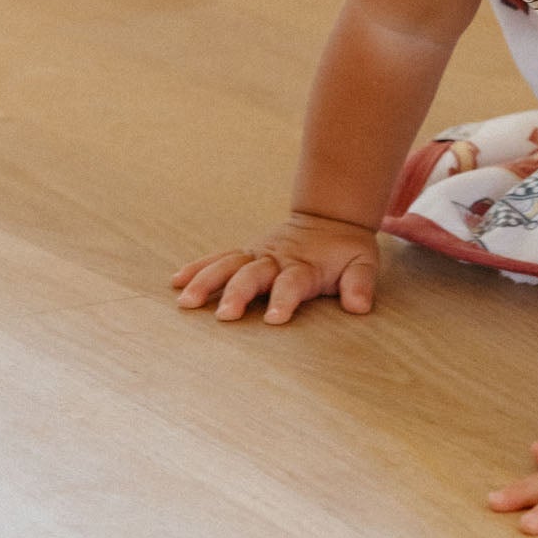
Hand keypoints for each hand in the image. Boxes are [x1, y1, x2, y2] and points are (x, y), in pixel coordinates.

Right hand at [170, 211, 379, 325]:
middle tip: (225, 316)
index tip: (274, 319)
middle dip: (239, 293)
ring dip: (206, 281)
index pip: (293, 283)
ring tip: (186, 302)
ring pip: (228, 265)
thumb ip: (360, 284)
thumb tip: (360, 306)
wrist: (330, 219)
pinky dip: (197, 268)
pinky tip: (175, 282)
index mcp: (305, 266)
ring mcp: (257, 254)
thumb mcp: (363, 263)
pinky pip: (218, 259)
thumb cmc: (345, 251)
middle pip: (254, 275)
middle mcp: (277, 259)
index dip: (284, 299)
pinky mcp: (245, 253)